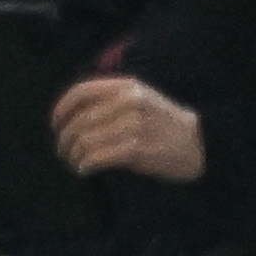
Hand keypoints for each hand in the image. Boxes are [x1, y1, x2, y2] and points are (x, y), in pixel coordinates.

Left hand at [53, 75, 204, 182]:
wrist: (200, 143)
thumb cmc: (163, 122)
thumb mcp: (139, 98)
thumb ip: (108, 100)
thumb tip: (68, 116)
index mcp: (126, 86)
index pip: (80, 92)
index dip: (60, 110)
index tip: (55, 125)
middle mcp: (127, 102)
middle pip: (78, 121)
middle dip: (65, 140)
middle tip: (64, 152)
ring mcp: (132, 125)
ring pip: (84, 141)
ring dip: (73, 156)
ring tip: (75, 163)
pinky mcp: (136, 149)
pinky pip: (96, 157)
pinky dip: (85, 165)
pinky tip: (85, 169)